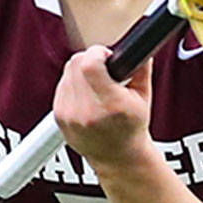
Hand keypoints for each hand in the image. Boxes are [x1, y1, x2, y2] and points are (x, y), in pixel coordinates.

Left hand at [53, 46, 152, 167]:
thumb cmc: (131, 128)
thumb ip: (141, 68)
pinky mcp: (59, 117)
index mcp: (111, 105)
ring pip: (67, 72)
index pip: (89, 65)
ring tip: (96, 84)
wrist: (116, 158)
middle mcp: (87, 112)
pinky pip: (61, 85)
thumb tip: (139, 45)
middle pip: (76, 64)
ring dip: (81, 71)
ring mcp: (70, 115)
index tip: (106, 56)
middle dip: (90, 59)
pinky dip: (73, 84)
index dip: (97, 53)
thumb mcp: (144, 98)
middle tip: (103, 69)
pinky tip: (86, 95)